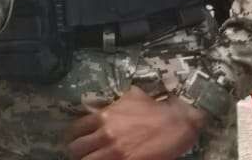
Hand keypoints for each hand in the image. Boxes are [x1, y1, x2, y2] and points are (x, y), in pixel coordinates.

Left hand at [66, 85, 206, 159]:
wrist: (179, 123)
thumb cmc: (156, 109)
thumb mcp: (131, 97)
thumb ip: (115, 102)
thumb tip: (109, 102)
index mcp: (103, 117)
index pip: (75, 130)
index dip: (73, 138)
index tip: (75, 142)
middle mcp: (106, 134)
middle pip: (77, 149)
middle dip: (77, 153)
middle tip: (82, 155)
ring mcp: (116, 151)